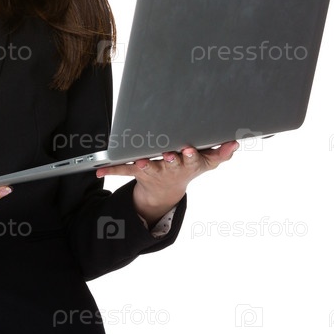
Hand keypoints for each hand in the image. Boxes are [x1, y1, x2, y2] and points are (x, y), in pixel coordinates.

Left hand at [96, 141, 238, 225]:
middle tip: (169, 154)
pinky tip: (99, 170)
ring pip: (148, 167)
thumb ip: (221, 153)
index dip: (189, 155)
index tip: (187, 149)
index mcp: (188, 164)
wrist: (166, 190)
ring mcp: (154, 171)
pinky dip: (111, 169)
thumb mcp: (207, 163)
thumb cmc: (187, 167)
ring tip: (139, 160)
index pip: (192, 160)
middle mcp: (170, 169)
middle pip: (171, 164)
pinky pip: (123, 169)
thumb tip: (235, 143)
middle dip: (170, 159)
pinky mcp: (137, 171)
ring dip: (144, 164)